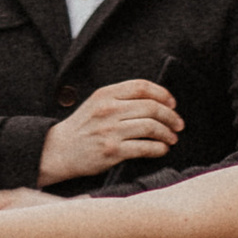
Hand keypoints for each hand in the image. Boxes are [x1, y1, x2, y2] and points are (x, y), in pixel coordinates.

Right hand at [38, 79, 181, 182]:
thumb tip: (158, 100)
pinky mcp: (112, 151)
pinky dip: (159, 149)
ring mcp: (110, 131)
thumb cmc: (82, 127)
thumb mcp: (97, 103)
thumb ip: (121, 98)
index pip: (141, 87)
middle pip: (151, 107)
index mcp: (105, 94)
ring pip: (151, 127)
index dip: (162, 94)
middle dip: (171, 116)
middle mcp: (108, 110)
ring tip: (172, 138)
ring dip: (167, 133)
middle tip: (178, 124)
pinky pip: (145, 147)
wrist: (58, 150)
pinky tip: (162, 150)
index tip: (172, 104)